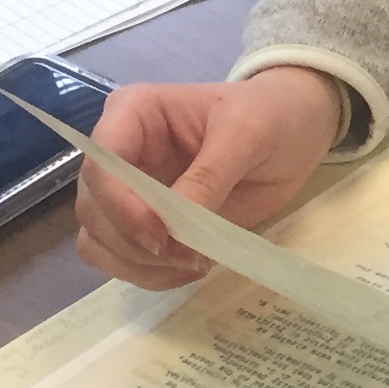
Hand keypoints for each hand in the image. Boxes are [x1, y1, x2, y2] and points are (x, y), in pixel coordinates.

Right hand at [73, 67, 348, 287]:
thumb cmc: (271, 116)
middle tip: (191, 256)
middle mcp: (119, 152)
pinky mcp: (145, 223)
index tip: (162, 237)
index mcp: (132, 113)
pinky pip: (123, 260)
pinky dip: (150, 274)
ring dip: (139, 264)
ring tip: (194, 263)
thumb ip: (207, 178)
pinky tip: (190, 267)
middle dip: (134, 243)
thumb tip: (173, 230)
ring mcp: (128, 191)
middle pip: (94, 209)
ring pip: (99, 240)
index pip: (100, 166)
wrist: (294, 131)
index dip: (121, 207)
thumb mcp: (247, 135)